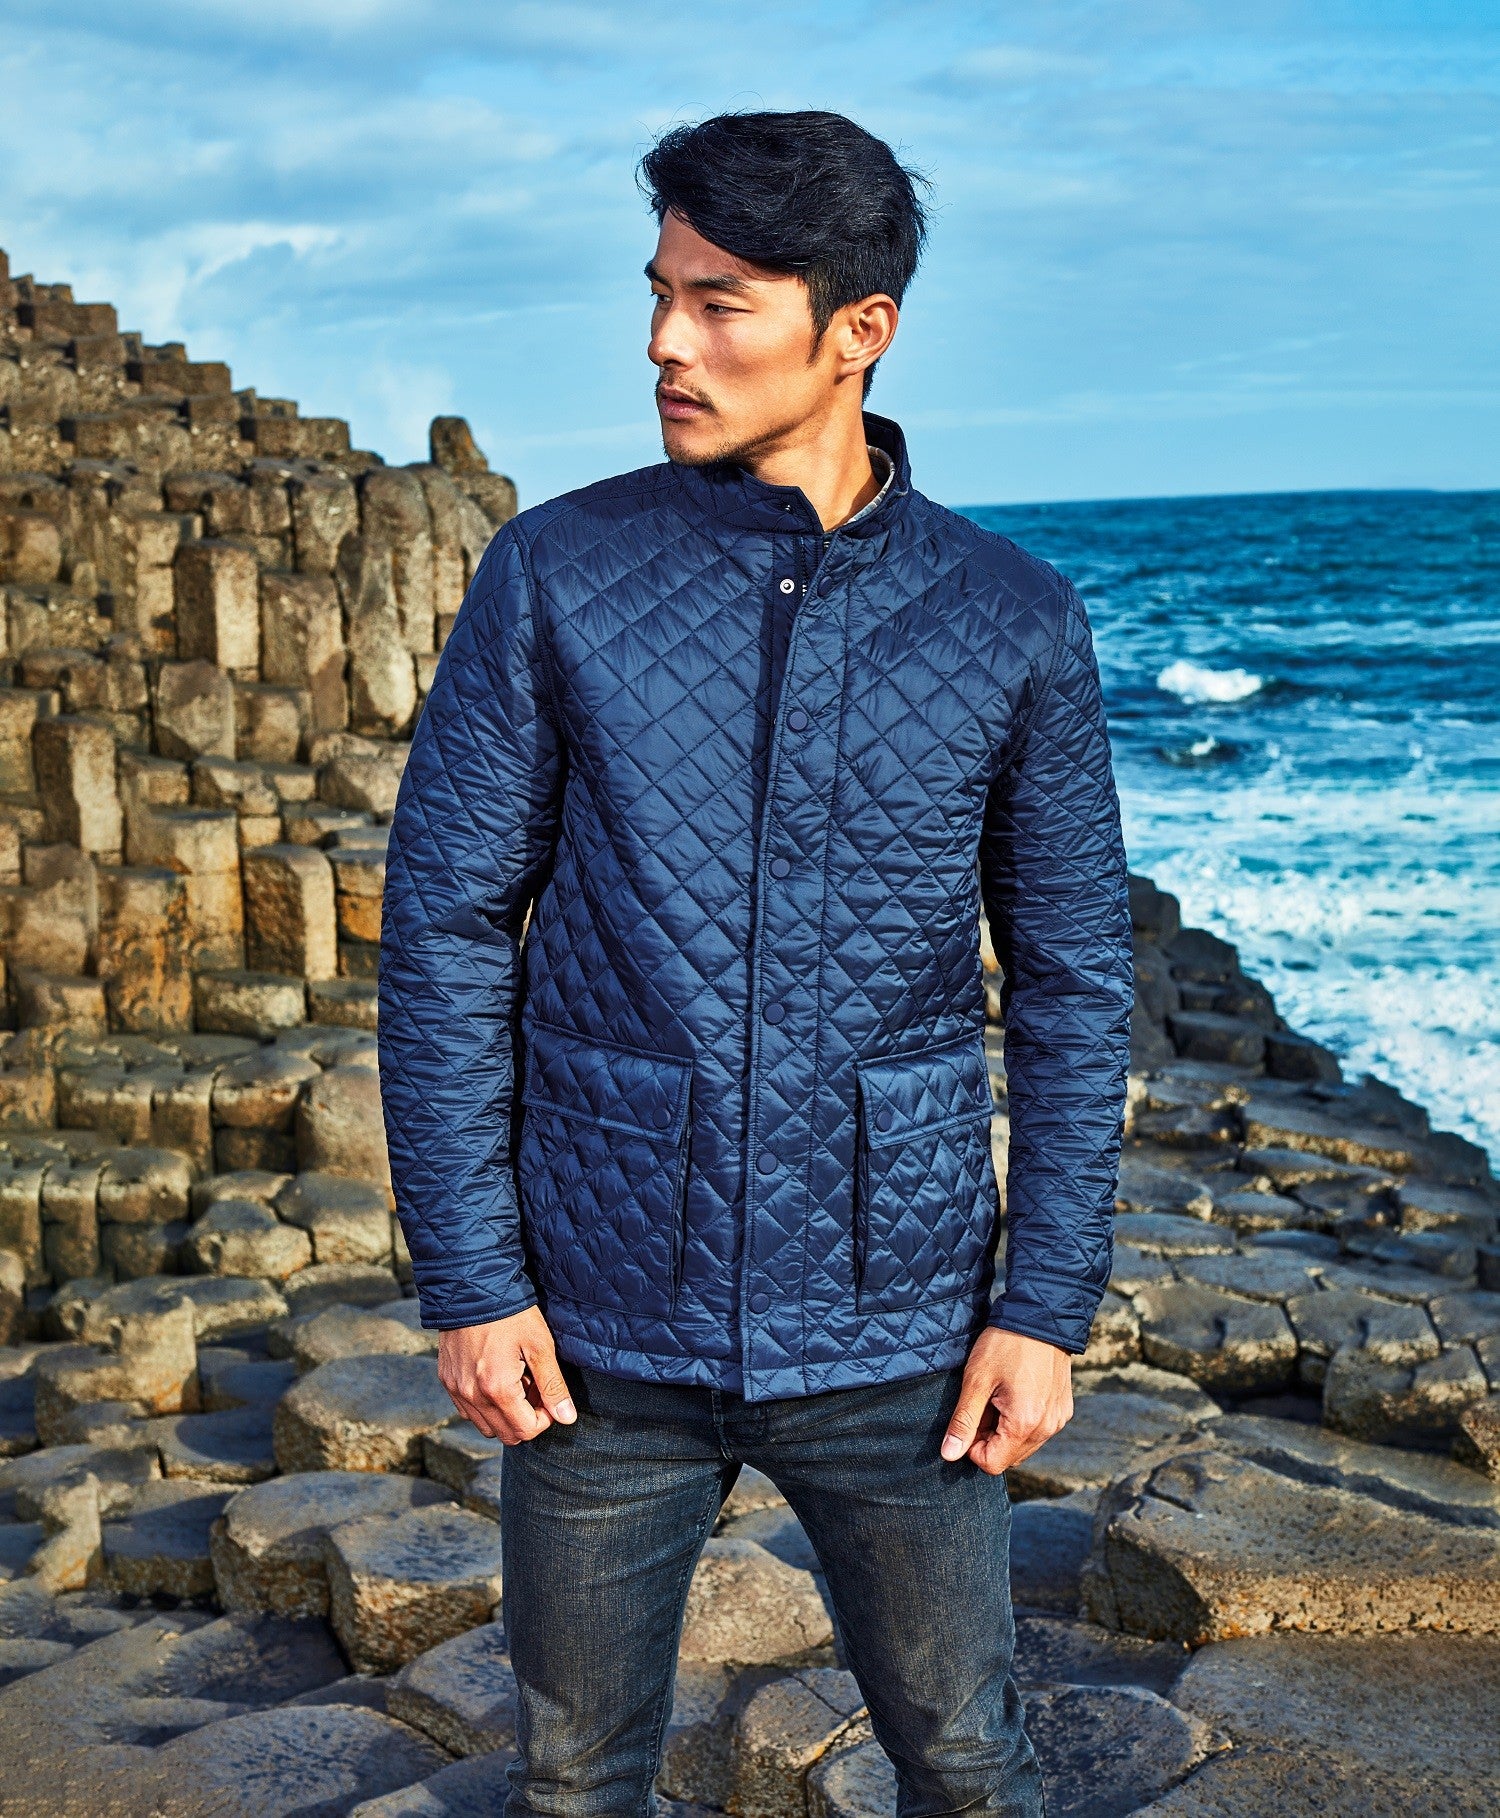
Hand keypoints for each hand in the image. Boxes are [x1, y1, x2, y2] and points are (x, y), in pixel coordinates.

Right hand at [436, 1305, 578, 1444]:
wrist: (472, 1287)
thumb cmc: (511, 1314)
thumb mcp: (540, 1345)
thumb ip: (553, 1386)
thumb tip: (567, 1417)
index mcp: (497, 1389)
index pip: (526, 1431)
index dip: (545, 1418)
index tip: (549, 1396)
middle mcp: (472, 1396)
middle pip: (506, 1435)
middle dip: (526, 1419)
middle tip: (533, 1387)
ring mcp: (456, 1390)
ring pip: (485, 1426)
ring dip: (505, 1414)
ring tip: (515, 1381)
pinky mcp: (447, 1380)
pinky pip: (468, 1411)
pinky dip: (485, 1405)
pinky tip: (496, 1378)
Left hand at [939, 1327, 1072, 1475]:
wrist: (1042, 1315)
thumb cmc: (1006, 1344)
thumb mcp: (976, 1380)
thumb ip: (963, 1421)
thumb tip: (949, 1455)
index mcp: (1025, 1424)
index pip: (992, 1464)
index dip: (972, 1447)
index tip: (969, 1418)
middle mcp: (1047, 1428)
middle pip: (1009, 1457)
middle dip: (989, 1438)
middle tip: (983, 1403)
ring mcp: (1058, 1419)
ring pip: (1023, 1445)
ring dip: (1005, 1430)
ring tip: (999, 1396)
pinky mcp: (1063, 1409)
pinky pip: (1038, 1430)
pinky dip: (1023, 1421)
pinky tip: (1016, 1392)